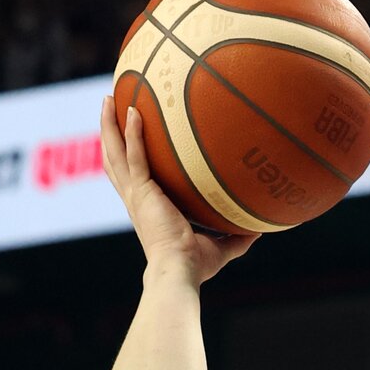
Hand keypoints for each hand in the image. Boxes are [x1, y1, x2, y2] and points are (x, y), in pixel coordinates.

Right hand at [100, 96, 257, 284]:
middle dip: (109, 131)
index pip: (131, 176)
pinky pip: (135, 156)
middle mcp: (136, 199)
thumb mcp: (219, 248)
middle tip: (109, 105)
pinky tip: (132, 111)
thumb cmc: (194, 267)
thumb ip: (235, 237)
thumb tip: (260, 229)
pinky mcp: (142, 192)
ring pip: (115, 152)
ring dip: (109, 124)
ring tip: (109, 97)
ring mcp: (136, 195)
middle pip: (115, 158)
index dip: (127, 155)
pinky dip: (132, 133)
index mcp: (146, 209)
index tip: (128, 136)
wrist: (180, 272)